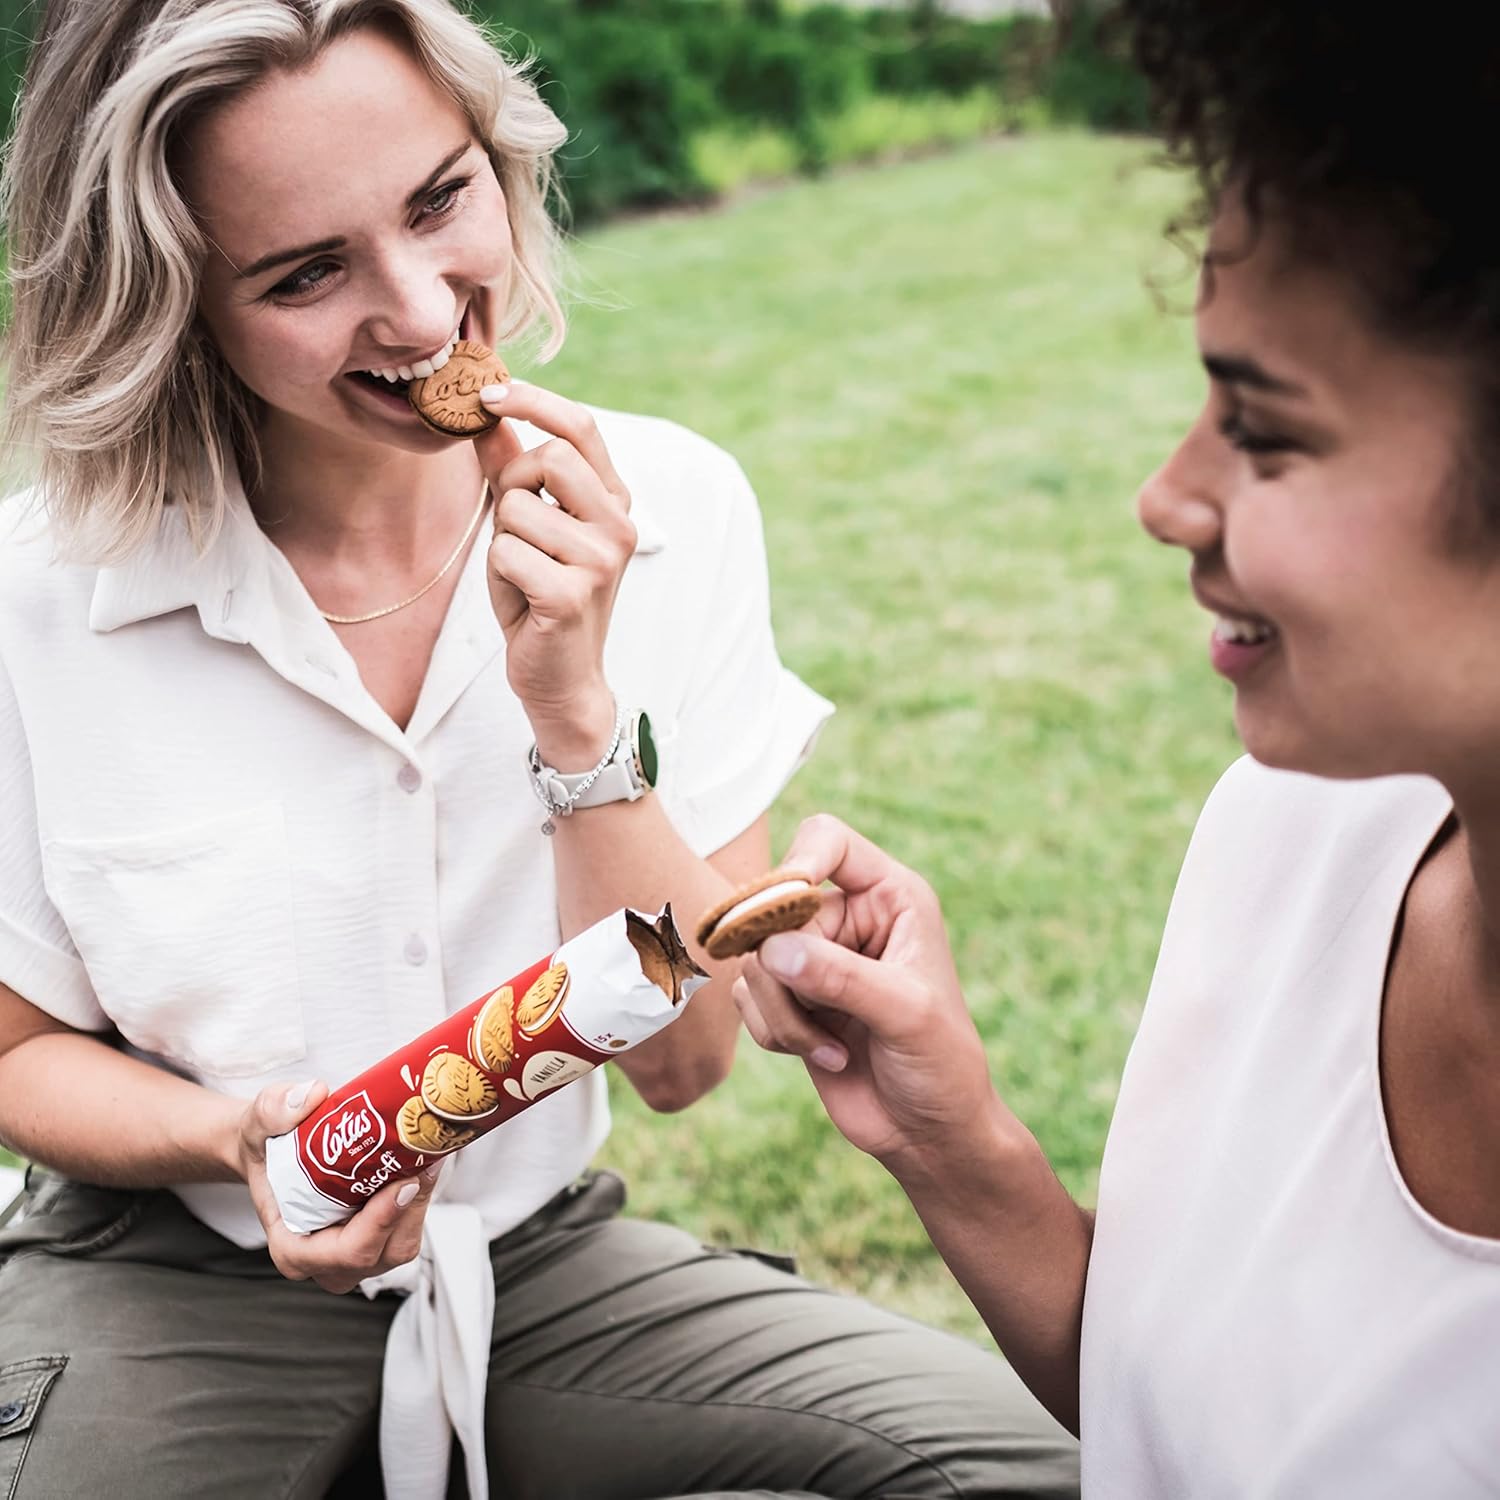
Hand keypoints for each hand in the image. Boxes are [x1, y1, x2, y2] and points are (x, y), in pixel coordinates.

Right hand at [237, 1080, 440, 1294]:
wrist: (273, 1149)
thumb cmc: (264, 1145)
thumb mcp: (259, 1119)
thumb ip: (275, 1108)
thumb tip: (313, 1095)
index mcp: (293, 1248)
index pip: (346, 1252)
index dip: (381, 1222)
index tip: (404, 1183)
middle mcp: (326, 1261)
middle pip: (385, 1251)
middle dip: (411, 1207)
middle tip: (426, 1158)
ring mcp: (353, 1254)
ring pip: (402, 1243)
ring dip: (421, 1202)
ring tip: (427, 1156)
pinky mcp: (376, 1238)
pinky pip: (407, 1229)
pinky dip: (420, 1198)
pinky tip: (423, 1161)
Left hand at [473, 382, 636, 767]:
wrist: (560, 677)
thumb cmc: (541, 597)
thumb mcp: (526, 526)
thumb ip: (511, 470)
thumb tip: (487, 415)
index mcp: (613, 502)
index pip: (581, 427)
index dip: (533, 399)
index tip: (488, 392)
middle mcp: (618, 525)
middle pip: (548, 456)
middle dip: (512, 484)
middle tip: (514, 528)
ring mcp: (601, 560)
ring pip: (518, 507)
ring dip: (503, 539)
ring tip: (522, 574)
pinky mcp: (573, 594)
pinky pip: (507, 552)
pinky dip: (499, 575)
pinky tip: (522, 602)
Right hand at [734, 815, 1004, 1168]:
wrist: (930, 1132)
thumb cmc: (941, 1064)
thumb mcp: (905, 1014)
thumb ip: (841, 977)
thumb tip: (771, 951)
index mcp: (890, 896)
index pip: (828, 841)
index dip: (799, 864)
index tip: (784, 909)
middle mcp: (849, 917)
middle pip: (775, 908)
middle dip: (785, 968)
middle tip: (811, 1007)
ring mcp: (815, 958)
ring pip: (754, 958)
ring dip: (782, 1012)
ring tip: (832, 1046)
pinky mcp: (790, 997)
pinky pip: (746, 997)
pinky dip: (775, 1032)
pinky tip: (825, 1055)